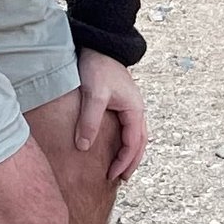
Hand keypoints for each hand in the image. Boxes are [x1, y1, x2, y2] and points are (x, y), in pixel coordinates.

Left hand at [72, 51, 147, 184]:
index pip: (133, 144)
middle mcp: (136, 109)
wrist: (100, 44)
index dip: (123, 162)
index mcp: (134, 110)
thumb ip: (90, 121)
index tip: (111, 175)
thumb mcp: (94, 95)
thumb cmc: (99, 66)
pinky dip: (124, 141)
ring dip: (129, 153)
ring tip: (120, 167)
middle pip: (140, 143)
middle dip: (131, 162)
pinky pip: (127, 127)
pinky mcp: (122, 102)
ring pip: (136, 135)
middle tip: (120, 179)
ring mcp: (130, 105)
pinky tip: (114, 145)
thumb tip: (83, 147)